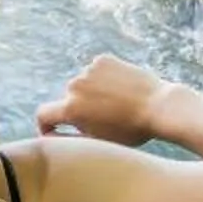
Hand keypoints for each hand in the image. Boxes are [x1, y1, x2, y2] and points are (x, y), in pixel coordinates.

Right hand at [36, 54, 172, 144]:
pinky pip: (96, 71)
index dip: (46, 125)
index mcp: (70, 108)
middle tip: (101, 119)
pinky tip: (120, 90)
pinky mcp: (103, 59)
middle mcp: (74, 85)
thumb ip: (68, 140)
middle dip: (77, 109)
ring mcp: (88, 69)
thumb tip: (49, 137)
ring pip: (83, 84)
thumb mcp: (97, 142)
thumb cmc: (129, 131)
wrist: (159, 106)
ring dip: (91, 93)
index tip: (56, 131)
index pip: (43, 114)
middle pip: (67, 99)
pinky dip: (103, 79)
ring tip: (115, 104)